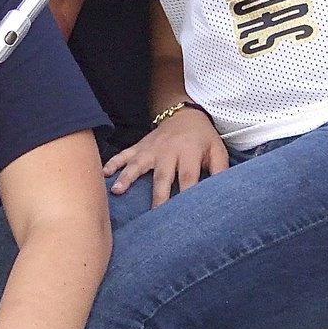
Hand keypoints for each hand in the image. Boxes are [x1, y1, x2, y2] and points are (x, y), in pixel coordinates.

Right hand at [104, 108, 227, 205]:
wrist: (185, 114)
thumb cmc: (203, 138)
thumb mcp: (217, 150)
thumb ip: (220, 171)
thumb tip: (223, 194)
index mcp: (190, 152)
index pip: (189, 176)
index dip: (187, 194)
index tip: (184, 213)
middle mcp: (169, 151)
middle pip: (162, 176)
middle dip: (158, 195)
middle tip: (154, 215)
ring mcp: (152, 149)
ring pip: (138, 164)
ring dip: (127, 177)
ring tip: (117, 191)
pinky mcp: (140, 146)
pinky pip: (125, 154)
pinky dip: (114, 162)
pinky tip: (104, 172)